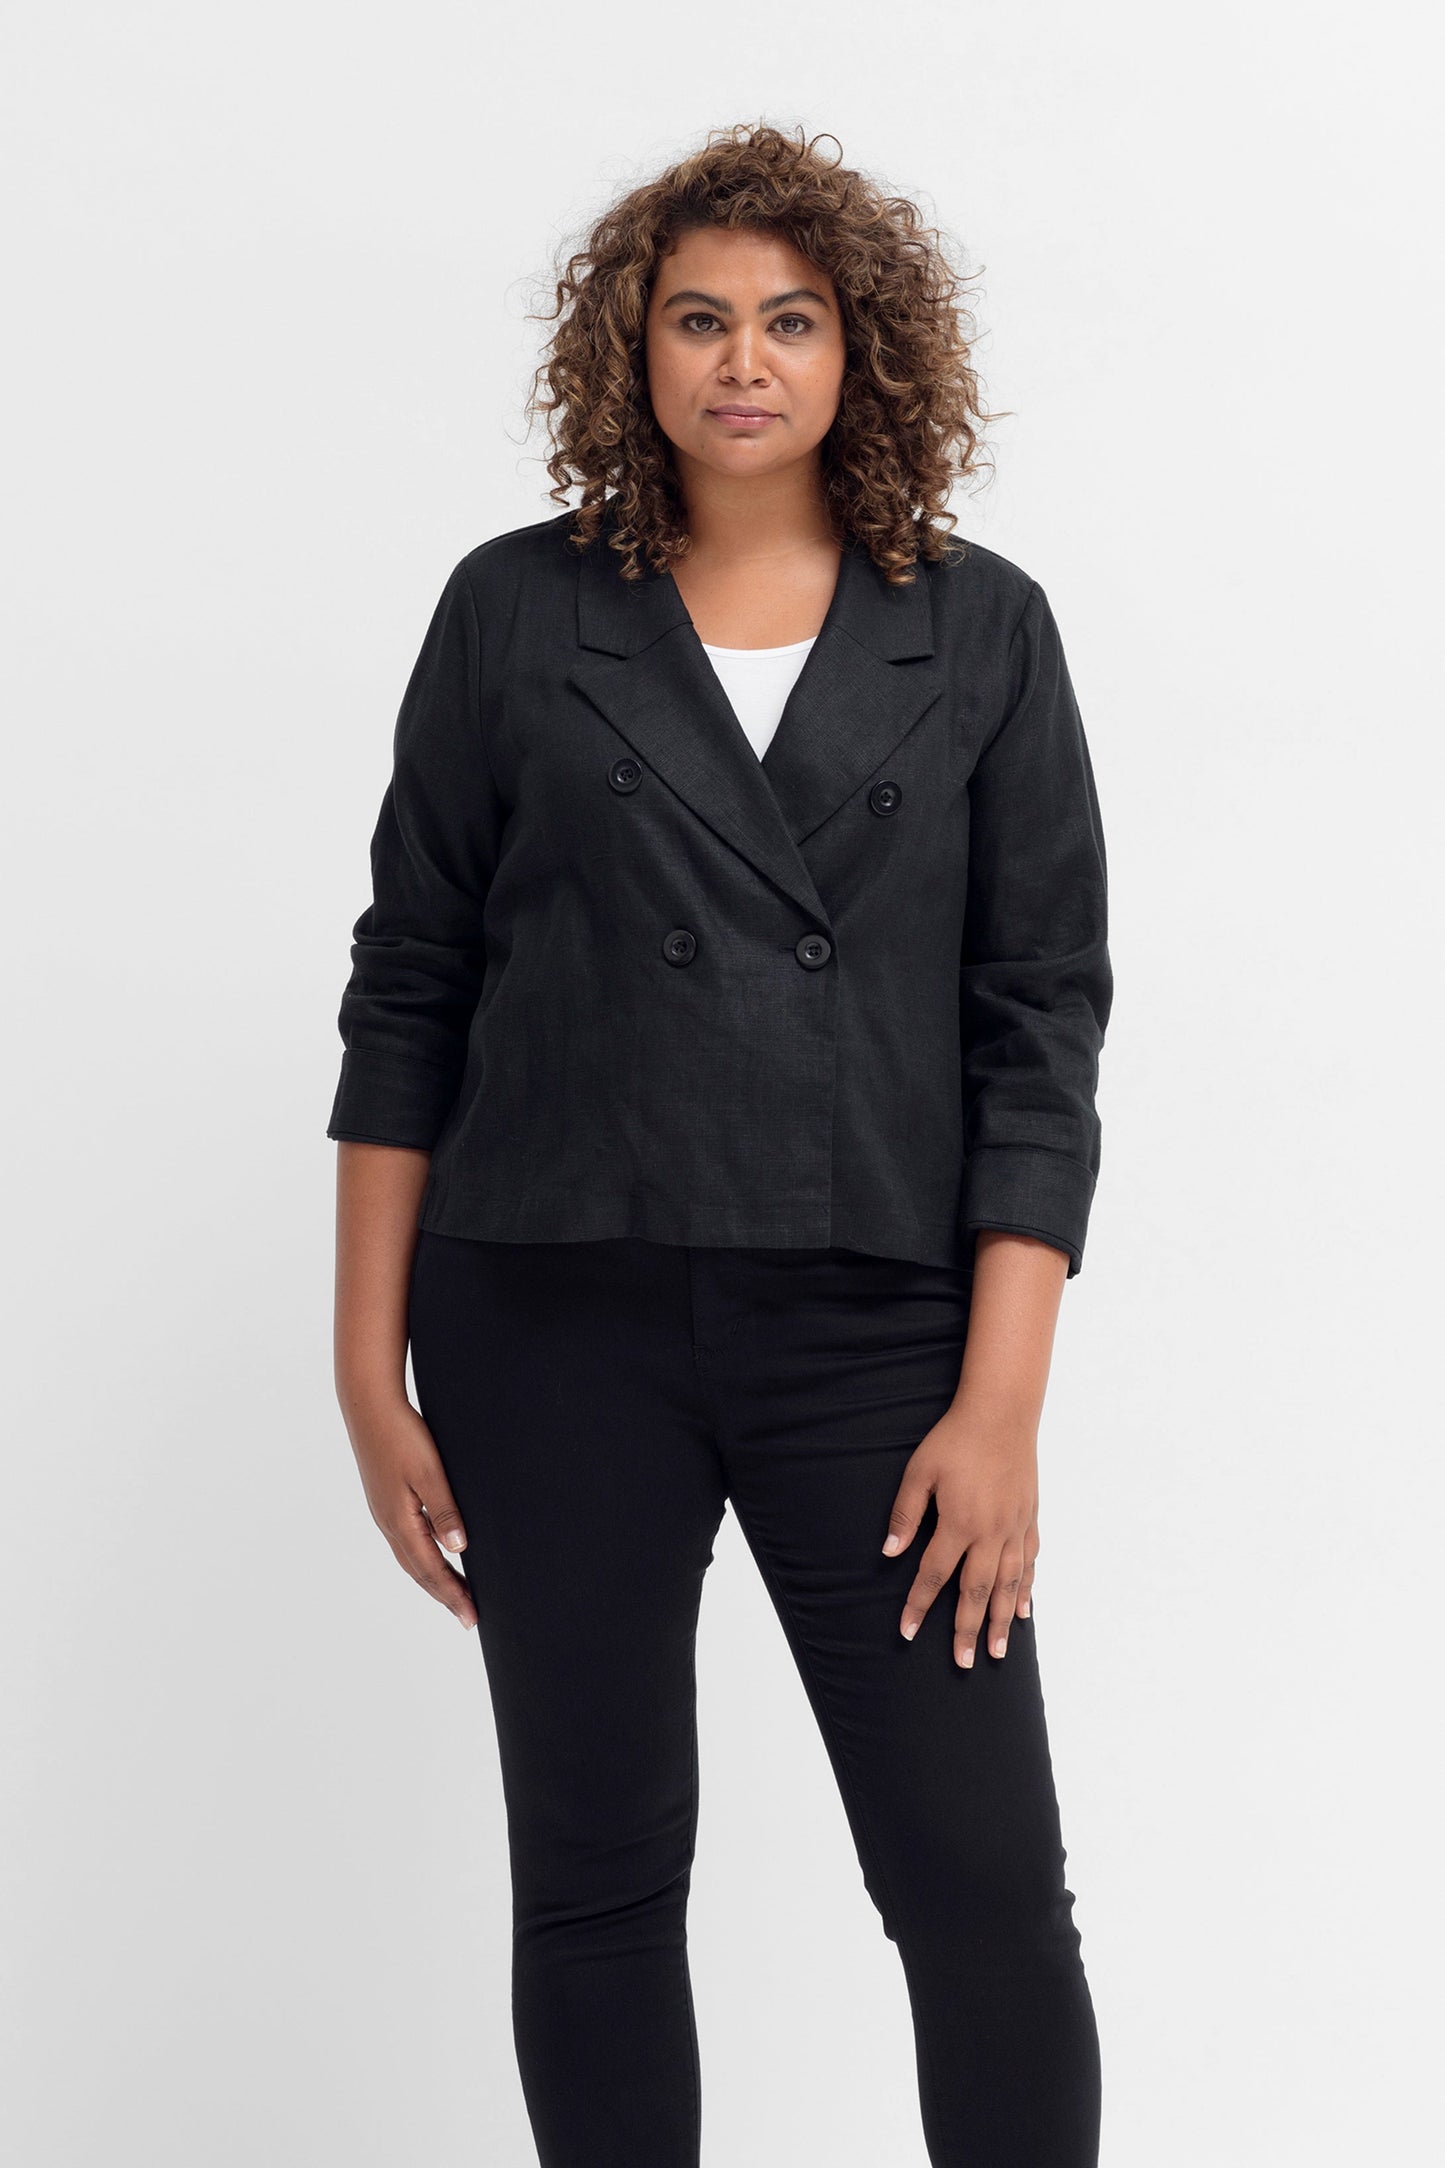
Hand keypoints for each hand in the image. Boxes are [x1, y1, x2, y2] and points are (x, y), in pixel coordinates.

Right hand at [341, 1391, 476, 1630]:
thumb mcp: (430, 1473)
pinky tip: (431, 1555)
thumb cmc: (401, 1435)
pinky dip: (421, 1559)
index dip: (453, 1595)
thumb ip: (444, 1512)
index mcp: (400, 1521)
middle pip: (419, 1571)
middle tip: (467, 1617)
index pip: (432, 1569)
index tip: (471, 1618)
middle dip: (444, 1595)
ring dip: (432, 1579)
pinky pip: (405, 1542)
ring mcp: (384, 1513)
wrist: (369, 1406)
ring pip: (410, 1559)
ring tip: (453, 1594)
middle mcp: (389, 1523)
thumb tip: (459, 1550)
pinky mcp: (384, 1501)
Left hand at [883, 1403, 1038, 1668]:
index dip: (919, 1605)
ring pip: (1008, 1585)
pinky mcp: (1029, 1518)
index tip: (908, 1633)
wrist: (1002, 1412)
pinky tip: (1022, 1611)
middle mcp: (991, 1533)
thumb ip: (905, 1515)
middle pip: (977, 1592)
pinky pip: (1029, 1563)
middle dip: (967, 1630)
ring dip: (1000, 1621)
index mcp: (960, 1523)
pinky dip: (1026, 1590)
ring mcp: (1015, 1528)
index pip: (934, 1575)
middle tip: (963, 1663)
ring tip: (997, 1652)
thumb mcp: (919, 1472)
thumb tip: (889, 1553)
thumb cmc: (955, 1439)